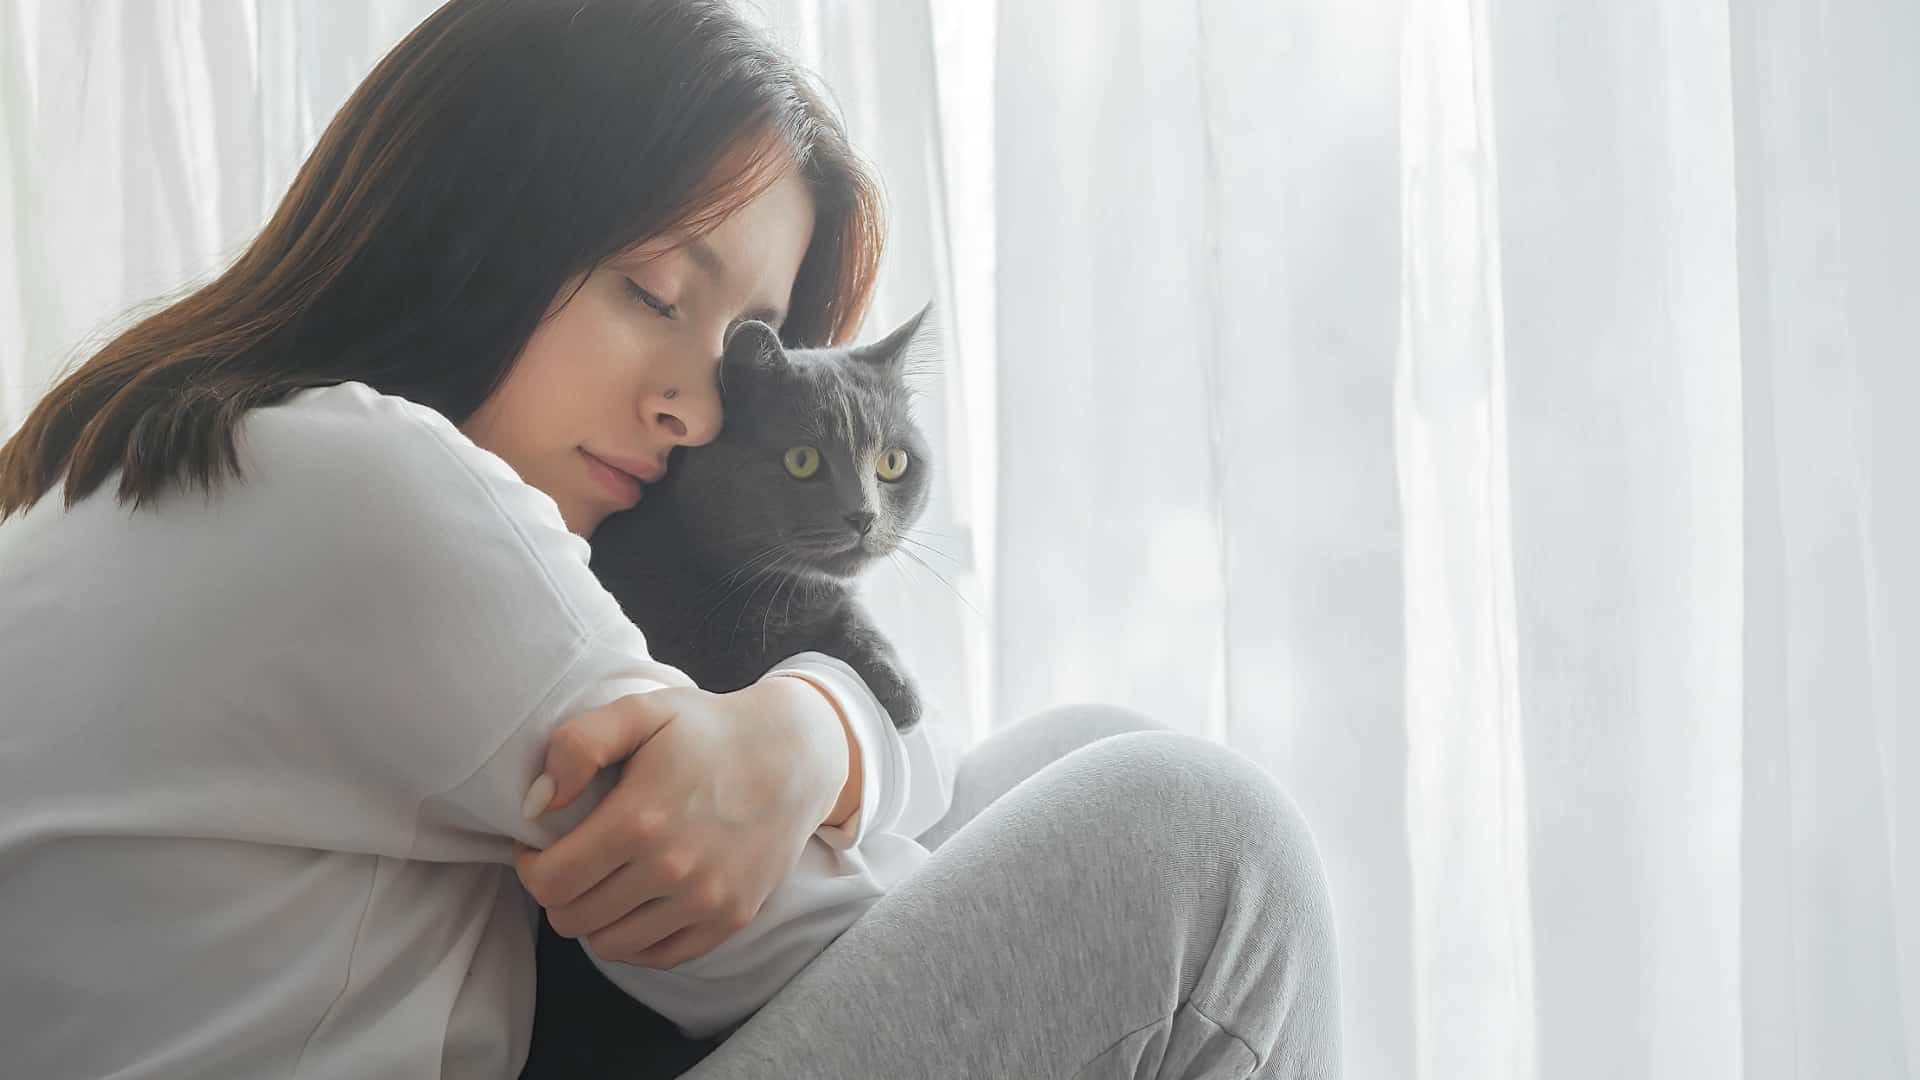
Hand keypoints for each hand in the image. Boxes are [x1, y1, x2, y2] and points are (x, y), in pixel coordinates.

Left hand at [512, 679, 845, 969]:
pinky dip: (637, 938)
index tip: (540, 846)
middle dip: (559, 892)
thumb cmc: (709, 731)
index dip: (530, 867)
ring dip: (595, 917)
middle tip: (574, 860)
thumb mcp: (642, 711)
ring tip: (606, 879)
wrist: (795, 754)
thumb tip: (537, 803)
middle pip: (573, 919)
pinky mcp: (730, 919)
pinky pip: (658, 957)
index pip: (550, 882)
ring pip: (610, 946)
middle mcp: (673, 870)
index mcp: (640, 819)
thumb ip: (578, 745)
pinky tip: (638, 900)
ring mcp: (706, 901)